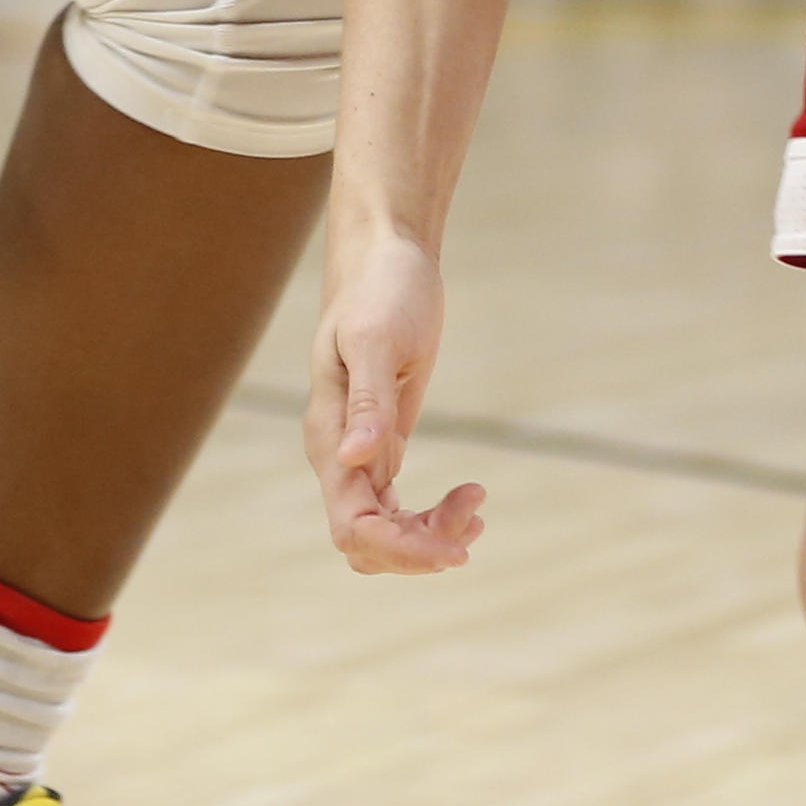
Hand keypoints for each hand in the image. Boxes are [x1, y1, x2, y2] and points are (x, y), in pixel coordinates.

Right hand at [307, 224, 485, 573]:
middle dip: (419, 549)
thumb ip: (367, 401)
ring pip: (384, 530)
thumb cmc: (381, 289)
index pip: (354, 526)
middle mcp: (337, 455)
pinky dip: (430, 516)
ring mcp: (359, 453)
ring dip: (429, 535)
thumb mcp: (378, 339)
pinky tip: (470, 500)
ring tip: (476, 508)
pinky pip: (397, 505)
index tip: (456, 550)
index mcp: (329, 437)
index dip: (402, 550)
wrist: (387, 254)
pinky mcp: (383, 442)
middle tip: (474, 522)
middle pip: (368, 541)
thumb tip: (353, 459)